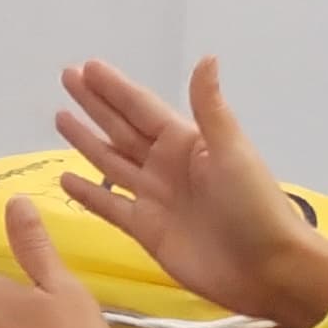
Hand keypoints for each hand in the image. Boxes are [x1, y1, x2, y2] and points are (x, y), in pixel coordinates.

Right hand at [54, 57, 327, 327]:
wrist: (266, 268)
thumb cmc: (255, 206)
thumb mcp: (232, 151)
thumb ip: (210, 108)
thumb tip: (206, 58)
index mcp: (187, 142)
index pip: (141, 108)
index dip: (114, 88)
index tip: (88, 67)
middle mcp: (166, 165)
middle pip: (121, 128)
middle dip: (95, 104)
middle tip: (68, 78)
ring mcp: (154, 197)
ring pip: (110, 162)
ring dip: (86, 141)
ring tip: (60, 118)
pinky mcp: (146, 230)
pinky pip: (109, 205)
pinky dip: (88, 193)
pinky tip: (66, 179)